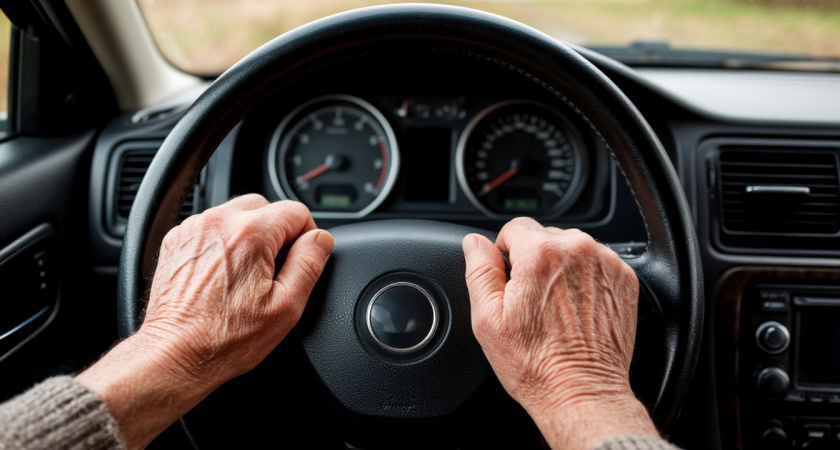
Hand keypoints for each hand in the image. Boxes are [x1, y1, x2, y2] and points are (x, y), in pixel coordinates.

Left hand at [78, 195, 332, 448]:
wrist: (175, 355)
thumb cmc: (225, 339)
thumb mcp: (286, 307)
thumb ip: (310, 263)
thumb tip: (321, 239)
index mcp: (250, 234)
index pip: (297, 211)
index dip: (305, 237)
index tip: (295, 263)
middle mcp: (219, 222)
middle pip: (266, 207)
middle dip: (277, 234)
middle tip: (272, 272)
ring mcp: (194, 229)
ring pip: (237, 214)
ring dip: (249, 236)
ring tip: (245, 276)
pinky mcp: (177, 240)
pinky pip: (212, 227)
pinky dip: (223, 243)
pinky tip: (223, 275)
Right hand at [462, 217, 658, 449]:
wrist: (582, 392)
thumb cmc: (536, 364)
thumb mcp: (488, 318)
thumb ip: (479, 270)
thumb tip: (475, 243)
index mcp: (541, 254)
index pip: (515, 226)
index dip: (505, 252)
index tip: (510, 279)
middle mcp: (578, 250)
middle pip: (545, 236)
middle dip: (534, 261)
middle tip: (531, 300)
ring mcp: (606, 263)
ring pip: (571, 248)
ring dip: (561, 267)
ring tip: (555, 307)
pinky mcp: (624, 278)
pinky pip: (596, 263)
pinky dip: (585, 278)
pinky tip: (576, 309)